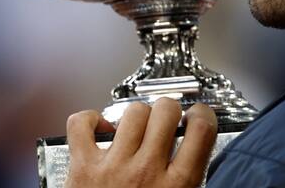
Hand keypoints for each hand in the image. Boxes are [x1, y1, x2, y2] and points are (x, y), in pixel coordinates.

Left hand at [65, 98, 217, 187]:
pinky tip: (101, 130)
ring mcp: (113, 166)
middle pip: (166, 111)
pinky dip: (90, 119)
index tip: (197, 117)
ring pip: (132, 112)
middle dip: (169, 111)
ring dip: (137, 116)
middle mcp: (146, 172)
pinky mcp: (82, 166)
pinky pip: (82, 123)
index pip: (201, 129)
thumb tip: (200, 162)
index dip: (203, 116)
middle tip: (166, 121)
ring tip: (137, 129)